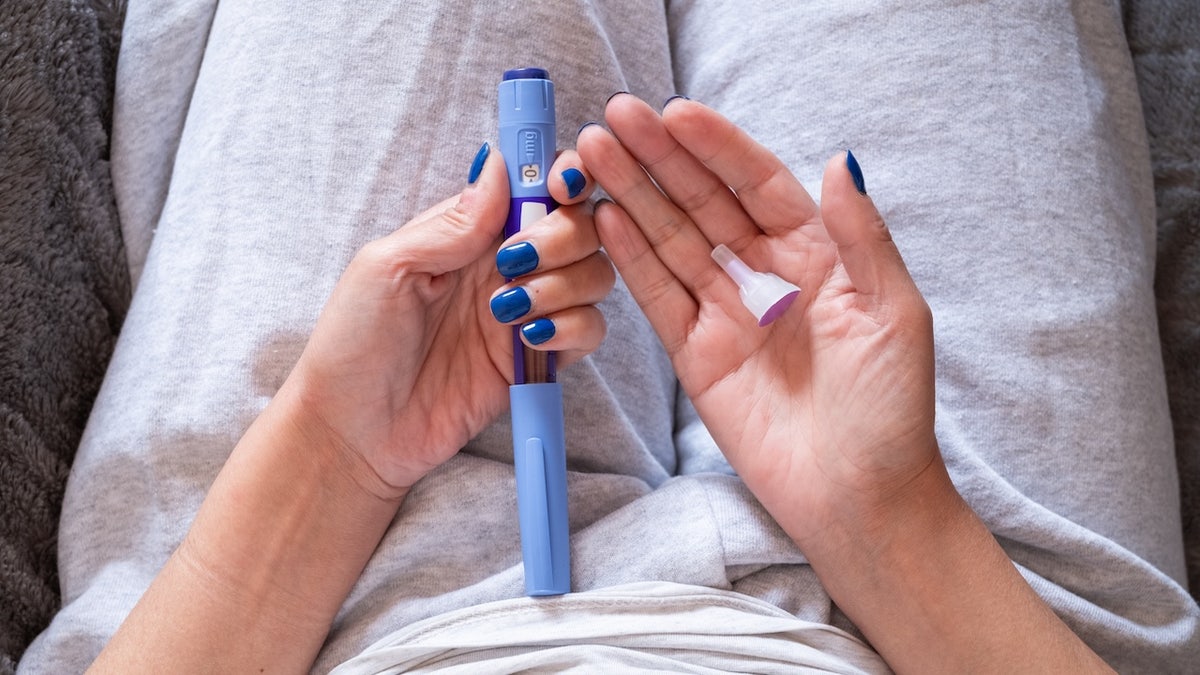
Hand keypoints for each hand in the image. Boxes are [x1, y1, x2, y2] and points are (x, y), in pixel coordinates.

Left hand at [285, 144, 611, 497]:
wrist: (353, 432)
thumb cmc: (352, 345)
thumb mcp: (387, 268)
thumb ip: (451, 223)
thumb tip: (501, 167)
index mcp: (467, 232)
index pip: (533, 186)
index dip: (558, 176)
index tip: (557, 186)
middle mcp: (504, 266)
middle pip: (579, 225)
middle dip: (562, 236)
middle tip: (515, 263)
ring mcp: (526, 312)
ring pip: (593, 275)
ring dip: (564, 285)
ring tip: (510, 311)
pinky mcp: (537, 360)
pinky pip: (589, 330)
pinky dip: (573, 327)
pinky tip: (529, 340)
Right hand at [577, 95, 938, 548]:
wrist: (860, 497)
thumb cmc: (891, 410)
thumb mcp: (893, 312)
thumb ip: (861, 236)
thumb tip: (838, 161)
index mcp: (819, 255)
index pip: (759, 185)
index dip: (717, 148)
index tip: (676, 113)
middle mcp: (767, 276)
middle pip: (704, 204)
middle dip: (660, 160)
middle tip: (614, 119)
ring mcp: (727, 314)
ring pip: (672, 242)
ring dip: (632, 198)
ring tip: (591, 156)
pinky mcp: (696, 355)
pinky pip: (657, 297)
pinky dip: (630, 258)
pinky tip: (605, 219)